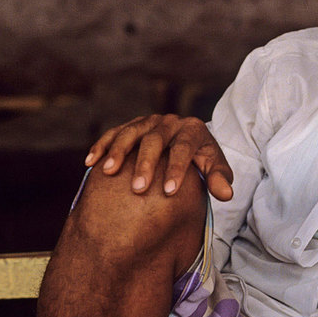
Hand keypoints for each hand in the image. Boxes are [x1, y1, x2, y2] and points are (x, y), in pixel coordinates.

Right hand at [84, 114, 233, 200]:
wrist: (189, 145)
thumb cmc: (203, 162)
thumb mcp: (215, 170)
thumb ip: (219, 180)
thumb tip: (226, 195)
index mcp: (193, 130)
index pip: (184, 148)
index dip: (176, 169)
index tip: (169, 192)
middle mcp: (170, 122)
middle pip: (155, 140)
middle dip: (146, 164)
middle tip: (139, 189)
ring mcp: (149, 121)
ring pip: (131, 133)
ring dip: (119, 152)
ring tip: (110, 173)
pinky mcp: (132, 126)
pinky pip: (114, 133)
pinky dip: (102, 146)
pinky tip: (91, 162)